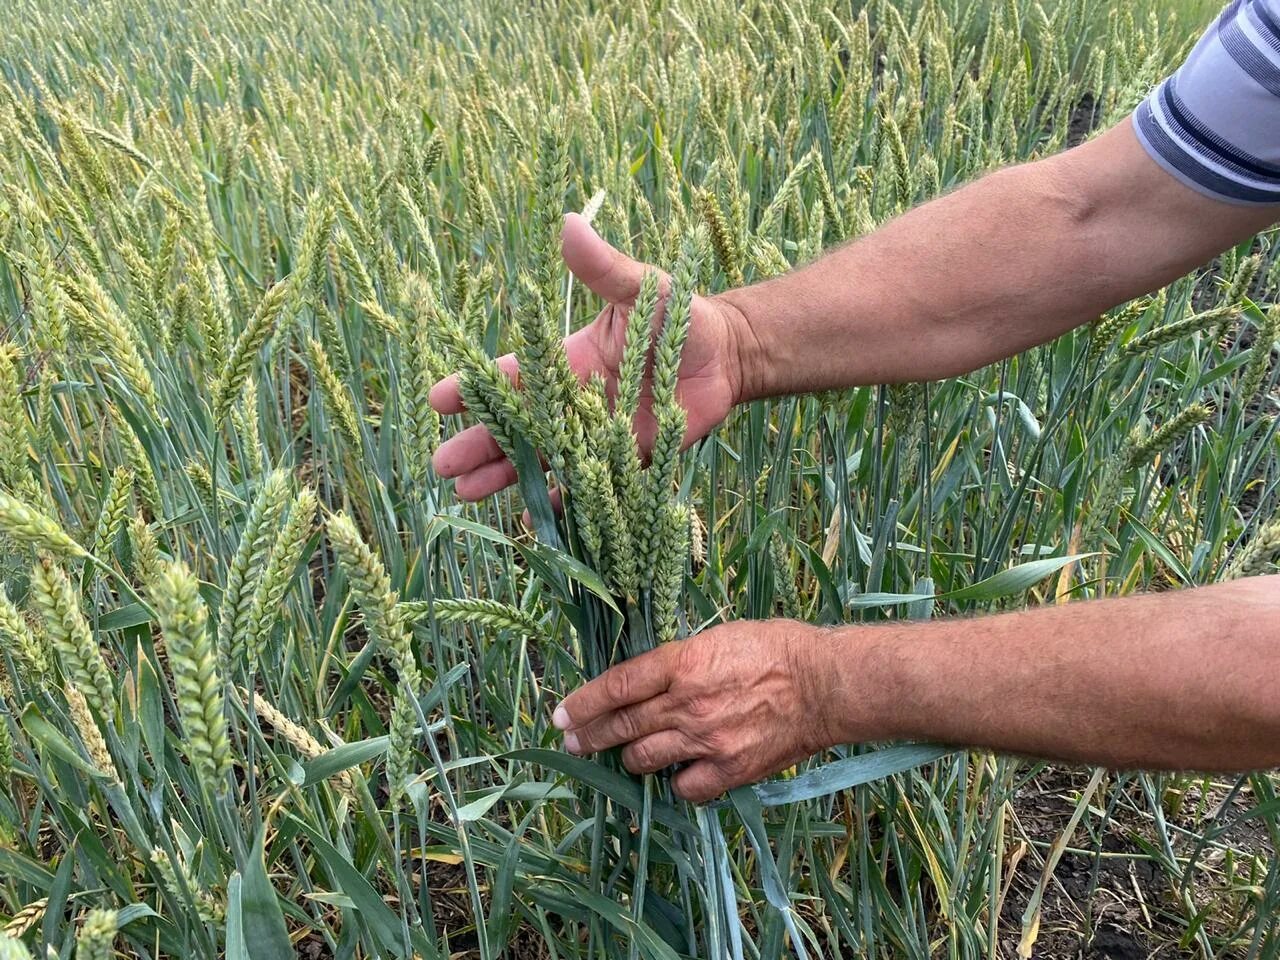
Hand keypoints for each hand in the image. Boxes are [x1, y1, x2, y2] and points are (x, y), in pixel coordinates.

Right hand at [428, 213, 750, 499]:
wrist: (727, 355)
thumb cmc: (680, 315)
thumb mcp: (642, 288)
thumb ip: (604, 268)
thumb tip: (569, 223)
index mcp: (569, 361)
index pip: (515, 376)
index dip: (477, 387)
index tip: (440, 401)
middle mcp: (575, 402)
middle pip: (518, 426)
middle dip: (480, 444)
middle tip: (442, 466)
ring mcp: (599, 436)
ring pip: (544, 459)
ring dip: (508, 476)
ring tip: (467, 494)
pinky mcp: (629, 461)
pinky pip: (593, 487)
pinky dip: (567, 502)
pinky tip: (535, 518)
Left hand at [551, 620, 833, 802]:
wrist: (825, 684)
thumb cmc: (777, 649)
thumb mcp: (718, 637)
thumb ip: (680, 661)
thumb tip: (651, 680)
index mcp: (682, 662)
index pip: (616, 686)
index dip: (583, 702)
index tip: (562, 714)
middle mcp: (686, 704)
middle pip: (622, 726)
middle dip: (590, 736)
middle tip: (572, 742)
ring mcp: (705, 740)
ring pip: (643, 759)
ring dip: (629, 757)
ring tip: (625, 755)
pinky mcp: (728, 771)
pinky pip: (683, 788)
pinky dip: (676, 782)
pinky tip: (679, 773)